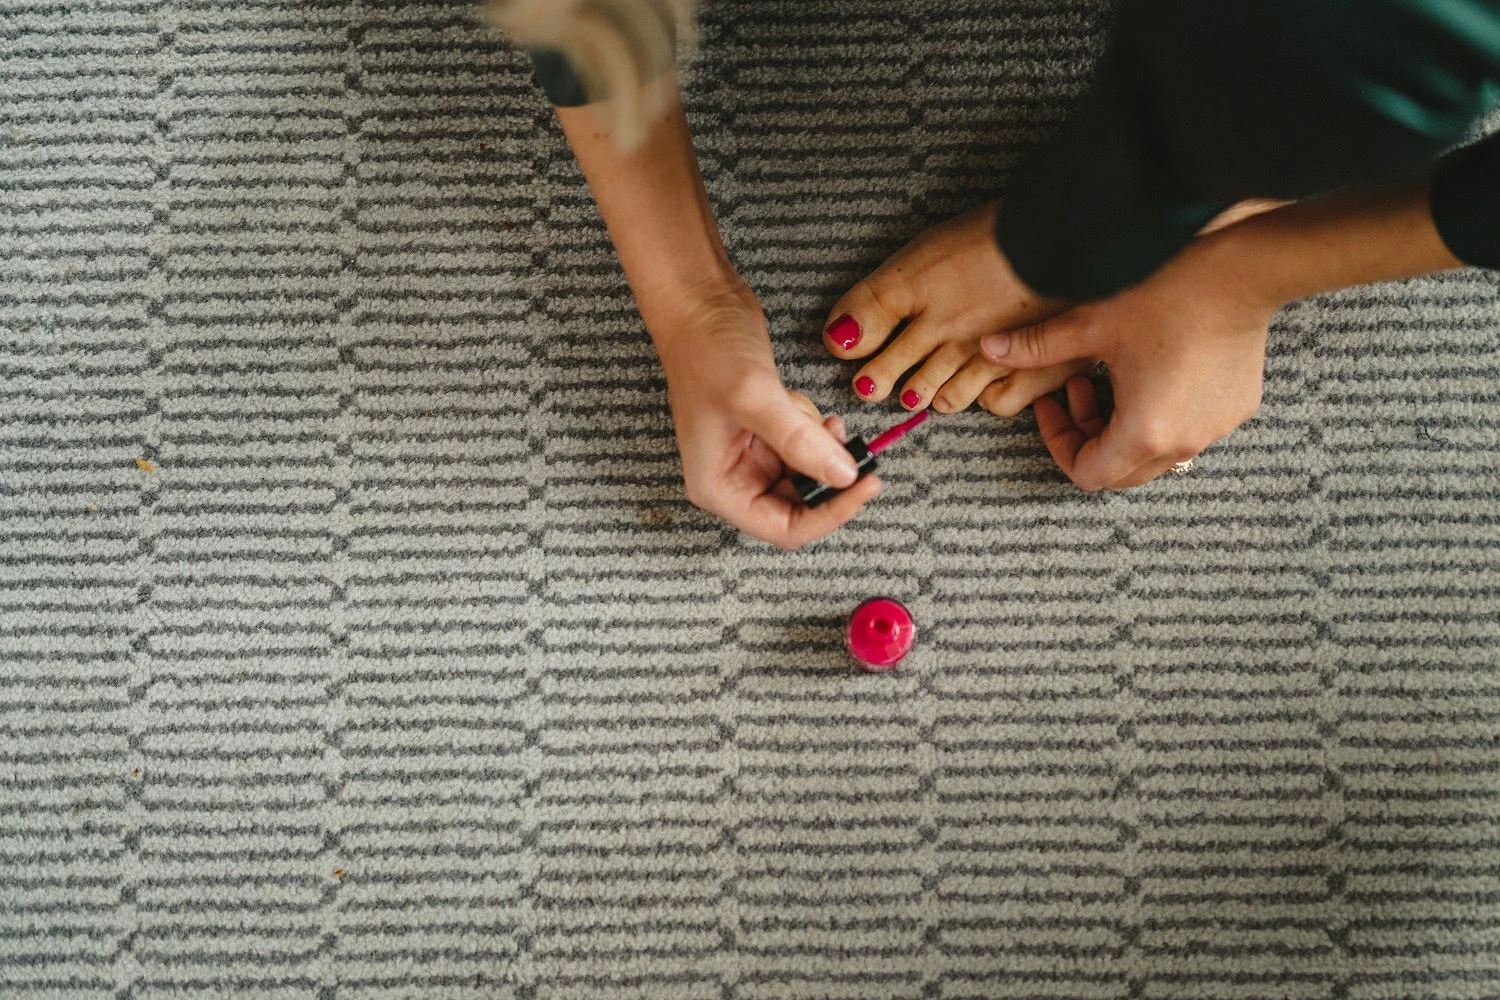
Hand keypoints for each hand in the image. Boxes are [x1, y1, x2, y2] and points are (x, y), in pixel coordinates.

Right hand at [656, 284, 882, 547]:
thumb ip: (800, 443)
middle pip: (799, 508)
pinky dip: (817, 433)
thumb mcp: (755, 397)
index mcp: (718, 487)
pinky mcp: (766, 433)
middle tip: (857, 451)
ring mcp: (750, 456)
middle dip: (830, 480)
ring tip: (822, 419)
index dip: (829, 515)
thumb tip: (844, 476)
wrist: (698, 302)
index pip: (784, 529)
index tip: (864, 486)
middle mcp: (733, 479)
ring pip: (808, 478)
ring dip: (825, 453)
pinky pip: (806, 450)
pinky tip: (806, 406)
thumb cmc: (706, 349)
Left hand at [823, 201, 1092, 413]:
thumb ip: (875, 300)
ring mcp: (988, 356)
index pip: (859, 338)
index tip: (852, 352)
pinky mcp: (1031, 370)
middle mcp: (945, 334)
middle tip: (878, 381)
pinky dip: (984, 397)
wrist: (1076, 232)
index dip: (853, 348)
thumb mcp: (924, 251)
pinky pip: (992, 404)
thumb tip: (837, 340)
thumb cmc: (1003, 231)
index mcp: (914, 294)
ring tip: (925, 385)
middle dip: (883, 379)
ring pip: (942, 395)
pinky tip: (980, 384)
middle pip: (897, 375)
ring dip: (930, 391)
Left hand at [980, 238, 1277, 489]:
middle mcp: (1183, 443)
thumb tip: (988, 349)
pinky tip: (1152, 371)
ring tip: (1110, 375)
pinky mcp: (1237, 410)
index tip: (1050, 407)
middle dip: (1088, 438)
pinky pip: (1187, 431)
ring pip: (1154, 454)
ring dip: (1121, 427)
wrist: (1247, 270)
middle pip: (1120, 471)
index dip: (1058, 444)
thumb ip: (1036, 347)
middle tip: (1074, 392)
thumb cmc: (1171, 295)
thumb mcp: (1092, 323)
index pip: (1087, 473)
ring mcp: (1215, 430)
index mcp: (1143, 433)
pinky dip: (1159, 416)